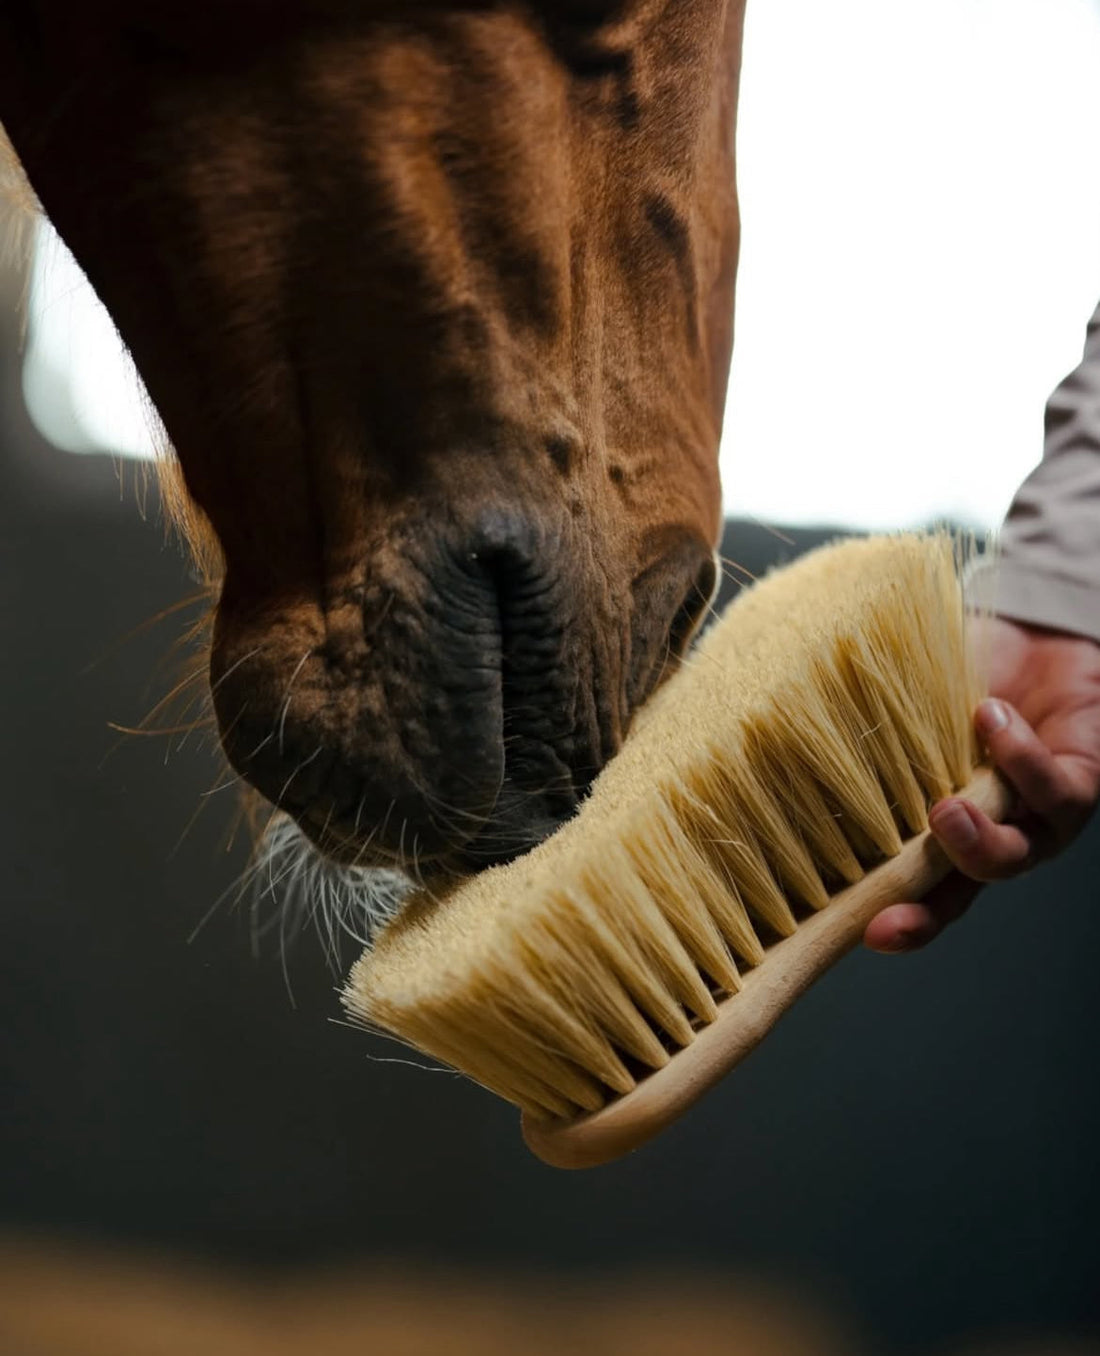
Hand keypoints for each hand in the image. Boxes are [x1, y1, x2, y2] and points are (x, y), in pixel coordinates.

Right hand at [864, 615, 1099, 953]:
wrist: (1023, 622)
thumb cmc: (942, 671)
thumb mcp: (888, 711)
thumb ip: (851, 741)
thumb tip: (770, 752)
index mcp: (930, 833)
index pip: (910, 893)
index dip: (895, 921)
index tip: (867, 931)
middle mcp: (982, 837)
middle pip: (959, 894)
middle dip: (931, 906)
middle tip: (894, 895)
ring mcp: (1032, 817)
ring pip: (1012, 858)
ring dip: (977, 842)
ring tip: (945, 808)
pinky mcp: (1079, 781)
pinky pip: (1055, 793)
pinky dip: (1019, 759)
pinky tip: (988, 718)